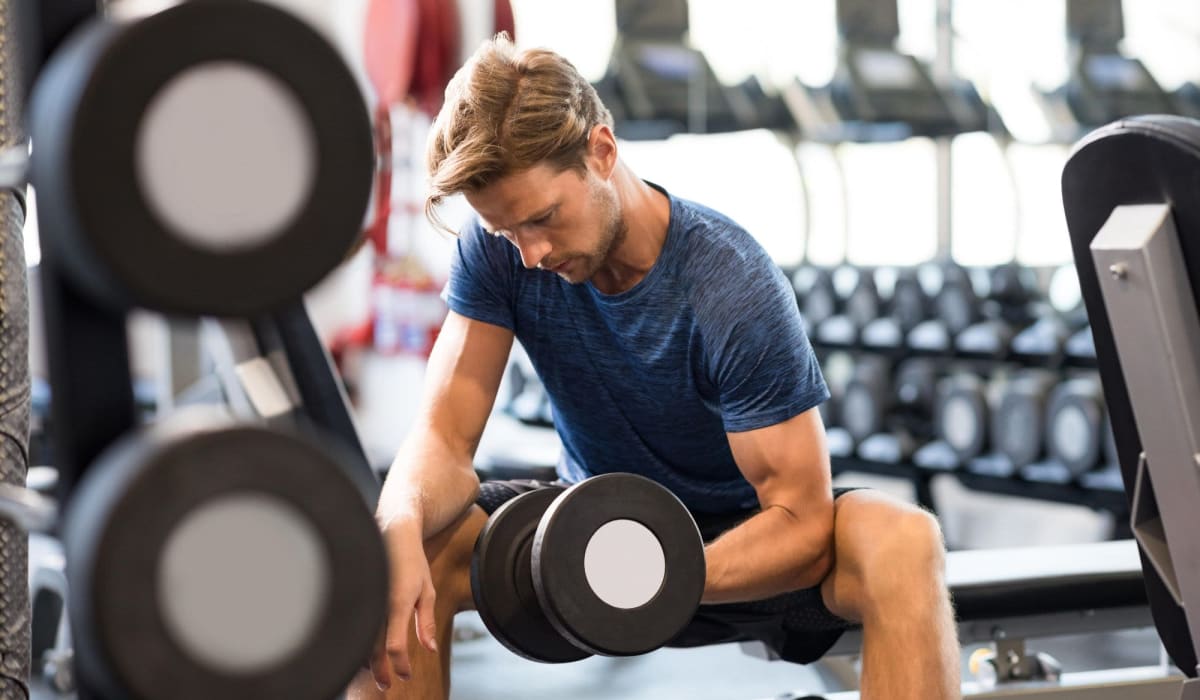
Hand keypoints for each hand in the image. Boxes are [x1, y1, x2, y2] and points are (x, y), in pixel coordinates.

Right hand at [369, 521, 438, 689]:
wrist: (391, 530)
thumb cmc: (412, 561)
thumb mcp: (426, 590)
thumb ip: (425, 622)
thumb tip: (429, 650)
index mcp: (397, 602)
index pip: (395, 645)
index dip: (399, 665)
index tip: (406, 676)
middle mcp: (378, 602)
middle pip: (372, 648)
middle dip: (379, 670)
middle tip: (386, 686)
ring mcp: (365, 597)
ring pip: (360, 638)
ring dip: (366, 659)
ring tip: (375, 672)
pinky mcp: (358, 594)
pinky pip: (355, 624)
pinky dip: (358, 642)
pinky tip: (364, 651)